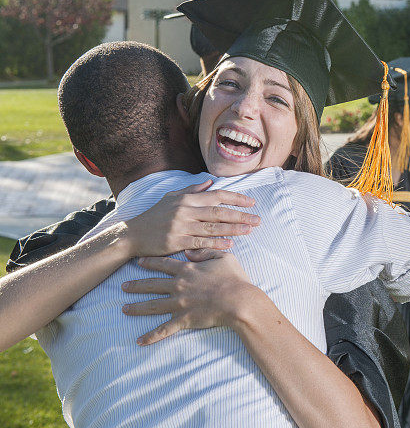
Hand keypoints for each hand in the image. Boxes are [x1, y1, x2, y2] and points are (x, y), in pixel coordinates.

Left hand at [121, 249, 255, 344]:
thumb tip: (189, 252)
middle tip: (123, 286)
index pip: (163, 264)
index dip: (150, 262)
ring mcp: (179, 304)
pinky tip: (139, 341)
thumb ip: (205, 252)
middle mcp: (178, 286)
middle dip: (136, 285)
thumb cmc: (234, 278)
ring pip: (152, 306)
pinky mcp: (184, 320)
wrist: (238, 300)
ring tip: (124, 309)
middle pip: (152, 284)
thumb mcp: (223, 257)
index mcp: (187, 270)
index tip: (138, 262)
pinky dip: (151, 336)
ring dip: (137, 307)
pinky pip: (164, 330)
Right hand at [125, 180, 259, 256]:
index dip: (236, 198)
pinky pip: (201, 243)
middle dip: (241, 215)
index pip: (217, 195)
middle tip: (258, 219)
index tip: (252, 202)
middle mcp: (186, 210)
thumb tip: (210, 182)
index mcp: (187, 199)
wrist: (132, 234)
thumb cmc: (154, 215)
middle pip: (219, 212)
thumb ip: (192, 190)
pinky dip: (216, 244)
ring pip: (213, 227)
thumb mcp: (171, 197)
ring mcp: (181, 226)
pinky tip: (230, 245)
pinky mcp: (177, 242)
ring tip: (249, 231)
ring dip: (233, 229)